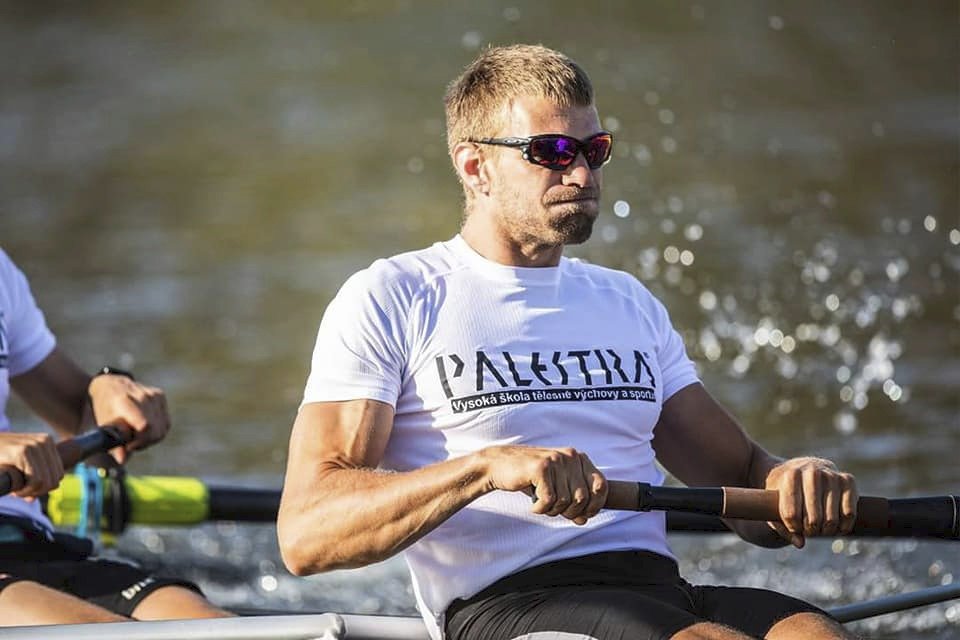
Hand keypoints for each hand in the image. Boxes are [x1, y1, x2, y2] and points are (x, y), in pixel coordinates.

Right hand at [0, 432, 64, 498]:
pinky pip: (36, 480)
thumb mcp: (19, 468)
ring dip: (31, 492)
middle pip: (55, 479)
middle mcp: (44, 441)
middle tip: (20, 492)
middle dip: (38, 491)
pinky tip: (14, 490)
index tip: (26, 489)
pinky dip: (26, 491)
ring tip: (16, 491)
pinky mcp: (23, 452)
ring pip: (46, 481)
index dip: (44, 488)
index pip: (59, 474)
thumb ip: (34, 478)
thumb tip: (43, 494)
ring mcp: (34, 445)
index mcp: (47, 442)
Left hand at [87, 374, 169, 463]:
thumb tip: (122, 459)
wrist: (111, 386)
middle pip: (153, 430)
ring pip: (161, 430)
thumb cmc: (105, 408)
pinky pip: (165, 424)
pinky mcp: (161, 396)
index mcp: (123, 401)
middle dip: (143, 442)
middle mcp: (141, 395)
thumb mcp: (103, 425)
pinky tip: (145, 429)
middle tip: (130, 442)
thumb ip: (113, 443)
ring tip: (136, 435)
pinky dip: (156, 431)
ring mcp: (153, 395)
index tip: (128, 445)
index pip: (144, 426)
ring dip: (150, 438)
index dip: (138, 441)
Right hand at [481, 445, 606, 524]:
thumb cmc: (531, 478)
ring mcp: (556, 460)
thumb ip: (573, 502)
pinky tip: (532, 503)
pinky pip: (549, 501)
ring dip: (552, 510)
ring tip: (541, 502)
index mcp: (579, 458)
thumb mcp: (556, 488)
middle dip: (569, 511)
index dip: (595, 505)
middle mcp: (570, 456)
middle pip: (583, 498)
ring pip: (565, 501)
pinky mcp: (541, 468)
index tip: (583, 515)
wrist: (499, 466)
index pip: (601, 485)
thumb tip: (584, 519)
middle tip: (553, 509)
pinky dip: (540, 509)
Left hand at [764, 456, 857, 547]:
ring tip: (821, 529)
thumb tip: (800, 543)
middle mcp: (812, 472)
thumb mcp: (773, 505)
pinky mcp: (848, 480)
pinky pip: (849, 512)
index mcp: (790, 475)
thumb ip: (781, 526)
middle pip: (813, 519)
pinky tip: (837, 527)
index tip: (794, 528)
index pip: (791, 514)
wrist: (799, 469)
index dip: (793, 528)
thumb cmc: (783, 491)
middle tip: (809, 531)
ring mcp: (831, 474)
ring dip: (827, 531)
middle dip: (811, 531)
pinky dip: (844, 526)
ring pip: (832, 518)